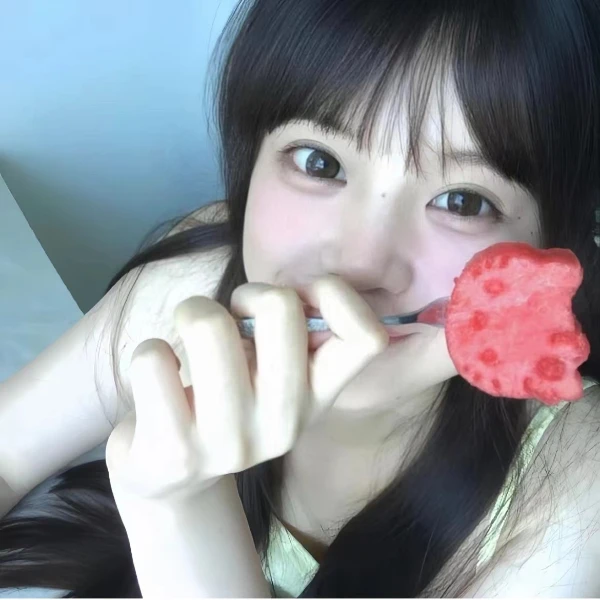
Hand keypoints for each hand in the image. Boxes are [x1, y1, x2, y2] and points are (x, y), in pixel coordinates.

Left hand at [106, 274, 388, 499]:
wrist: (172, 476)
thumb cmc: (226, 399)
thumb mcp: (273, 375)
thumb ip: (293, 335)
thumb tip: (302, 290)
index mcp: (317, 398)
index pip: (366, 339)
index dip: (336, 295)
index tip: (299, 301)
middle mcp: (285, 424)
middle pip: (280, 307)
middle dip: (247, 294)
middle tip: (232, 318)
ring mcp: (231, 442)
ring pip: (210, 326)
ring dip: (192, 312)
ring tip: (191, 337)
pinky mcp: (175, 451)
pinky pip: (155, 360)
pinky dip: (151, 352)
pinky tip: (162, 375)